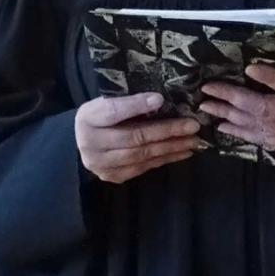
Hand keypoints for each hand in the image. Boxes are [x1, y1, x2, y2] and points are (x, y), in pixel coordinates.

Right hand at [75, 92, 202, 183]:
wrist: (82, 143)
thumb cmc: (100, 119)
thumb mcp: (106, 103)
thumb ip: (128, 103)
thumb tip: (158, 100)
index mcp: (88, 117)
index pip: (114, 111)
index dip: (136, 106)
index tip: (160, 99)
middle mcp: (91, 143)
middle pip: (134, 137)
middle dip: (166, 131)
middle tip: (192, 126)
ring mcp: (101, 164)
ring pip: (142, 155)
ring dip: (171, 148)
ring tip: (193, 141)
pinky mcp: (112, 176)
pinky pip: (143, 167)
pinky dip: (164, 159)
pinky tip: (182, 152)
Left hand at [197, 19, 274, 156]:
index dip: (270, 78)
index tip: (249, 68)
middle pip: (266, 109)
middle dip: (235, 99)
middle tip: (208, 89)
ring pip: (261, 127)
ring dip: (232, 118)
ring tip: (208, 109)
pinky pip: (268, 142)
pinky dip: (246, 135)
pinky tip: (227, 129)